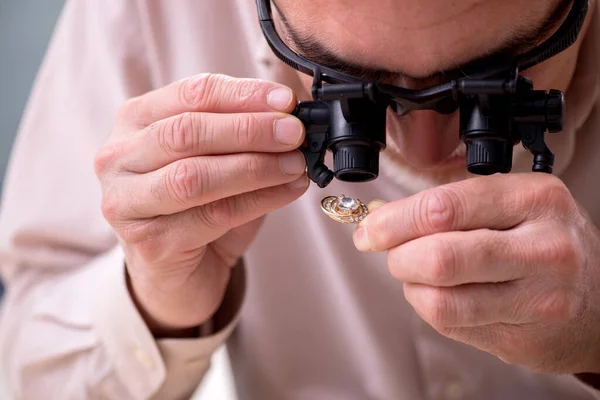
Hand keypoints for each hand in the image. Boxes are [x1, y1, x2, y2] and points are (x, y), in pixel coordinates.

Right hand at [94, 74, 307, 335]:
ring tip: (296, 163)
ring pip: (195, 176)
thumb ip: (243, 130)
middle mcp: (119, 157)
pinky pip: (212, 216)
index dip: (242, 93)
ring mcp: (126, 202)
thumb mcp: (217, 156)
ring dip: (255, 166)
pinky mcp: (148, 242)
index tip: (285, 99)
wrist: (178, 272)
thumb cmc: (198, 205)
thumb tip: (290, 112)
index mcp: (135, 120)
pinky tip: (289, 191)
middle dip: (250, 129)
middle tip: (294, 132)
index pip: (190, 94)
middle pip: (187, 132)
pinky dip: (259, 200)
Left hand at [354, 173, 599, 373]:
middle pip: (439, 257)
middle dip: (398, 258)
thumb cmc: (543, 243)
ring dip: (412, 287)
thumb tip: (379, 220)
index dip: (393, 222)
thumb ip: (450, 207)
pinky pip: (451, 325)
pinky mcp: (524, 338)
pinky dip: (431, 308)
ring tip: (421, 276)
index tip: (370, 230)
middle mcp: (544, 248)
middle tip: (393, 254)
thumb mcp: (511, 205)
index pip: (442, 208)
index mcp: (535, 199)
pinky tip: (445, 295)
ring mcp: (538, 299)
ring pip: (440, 300)